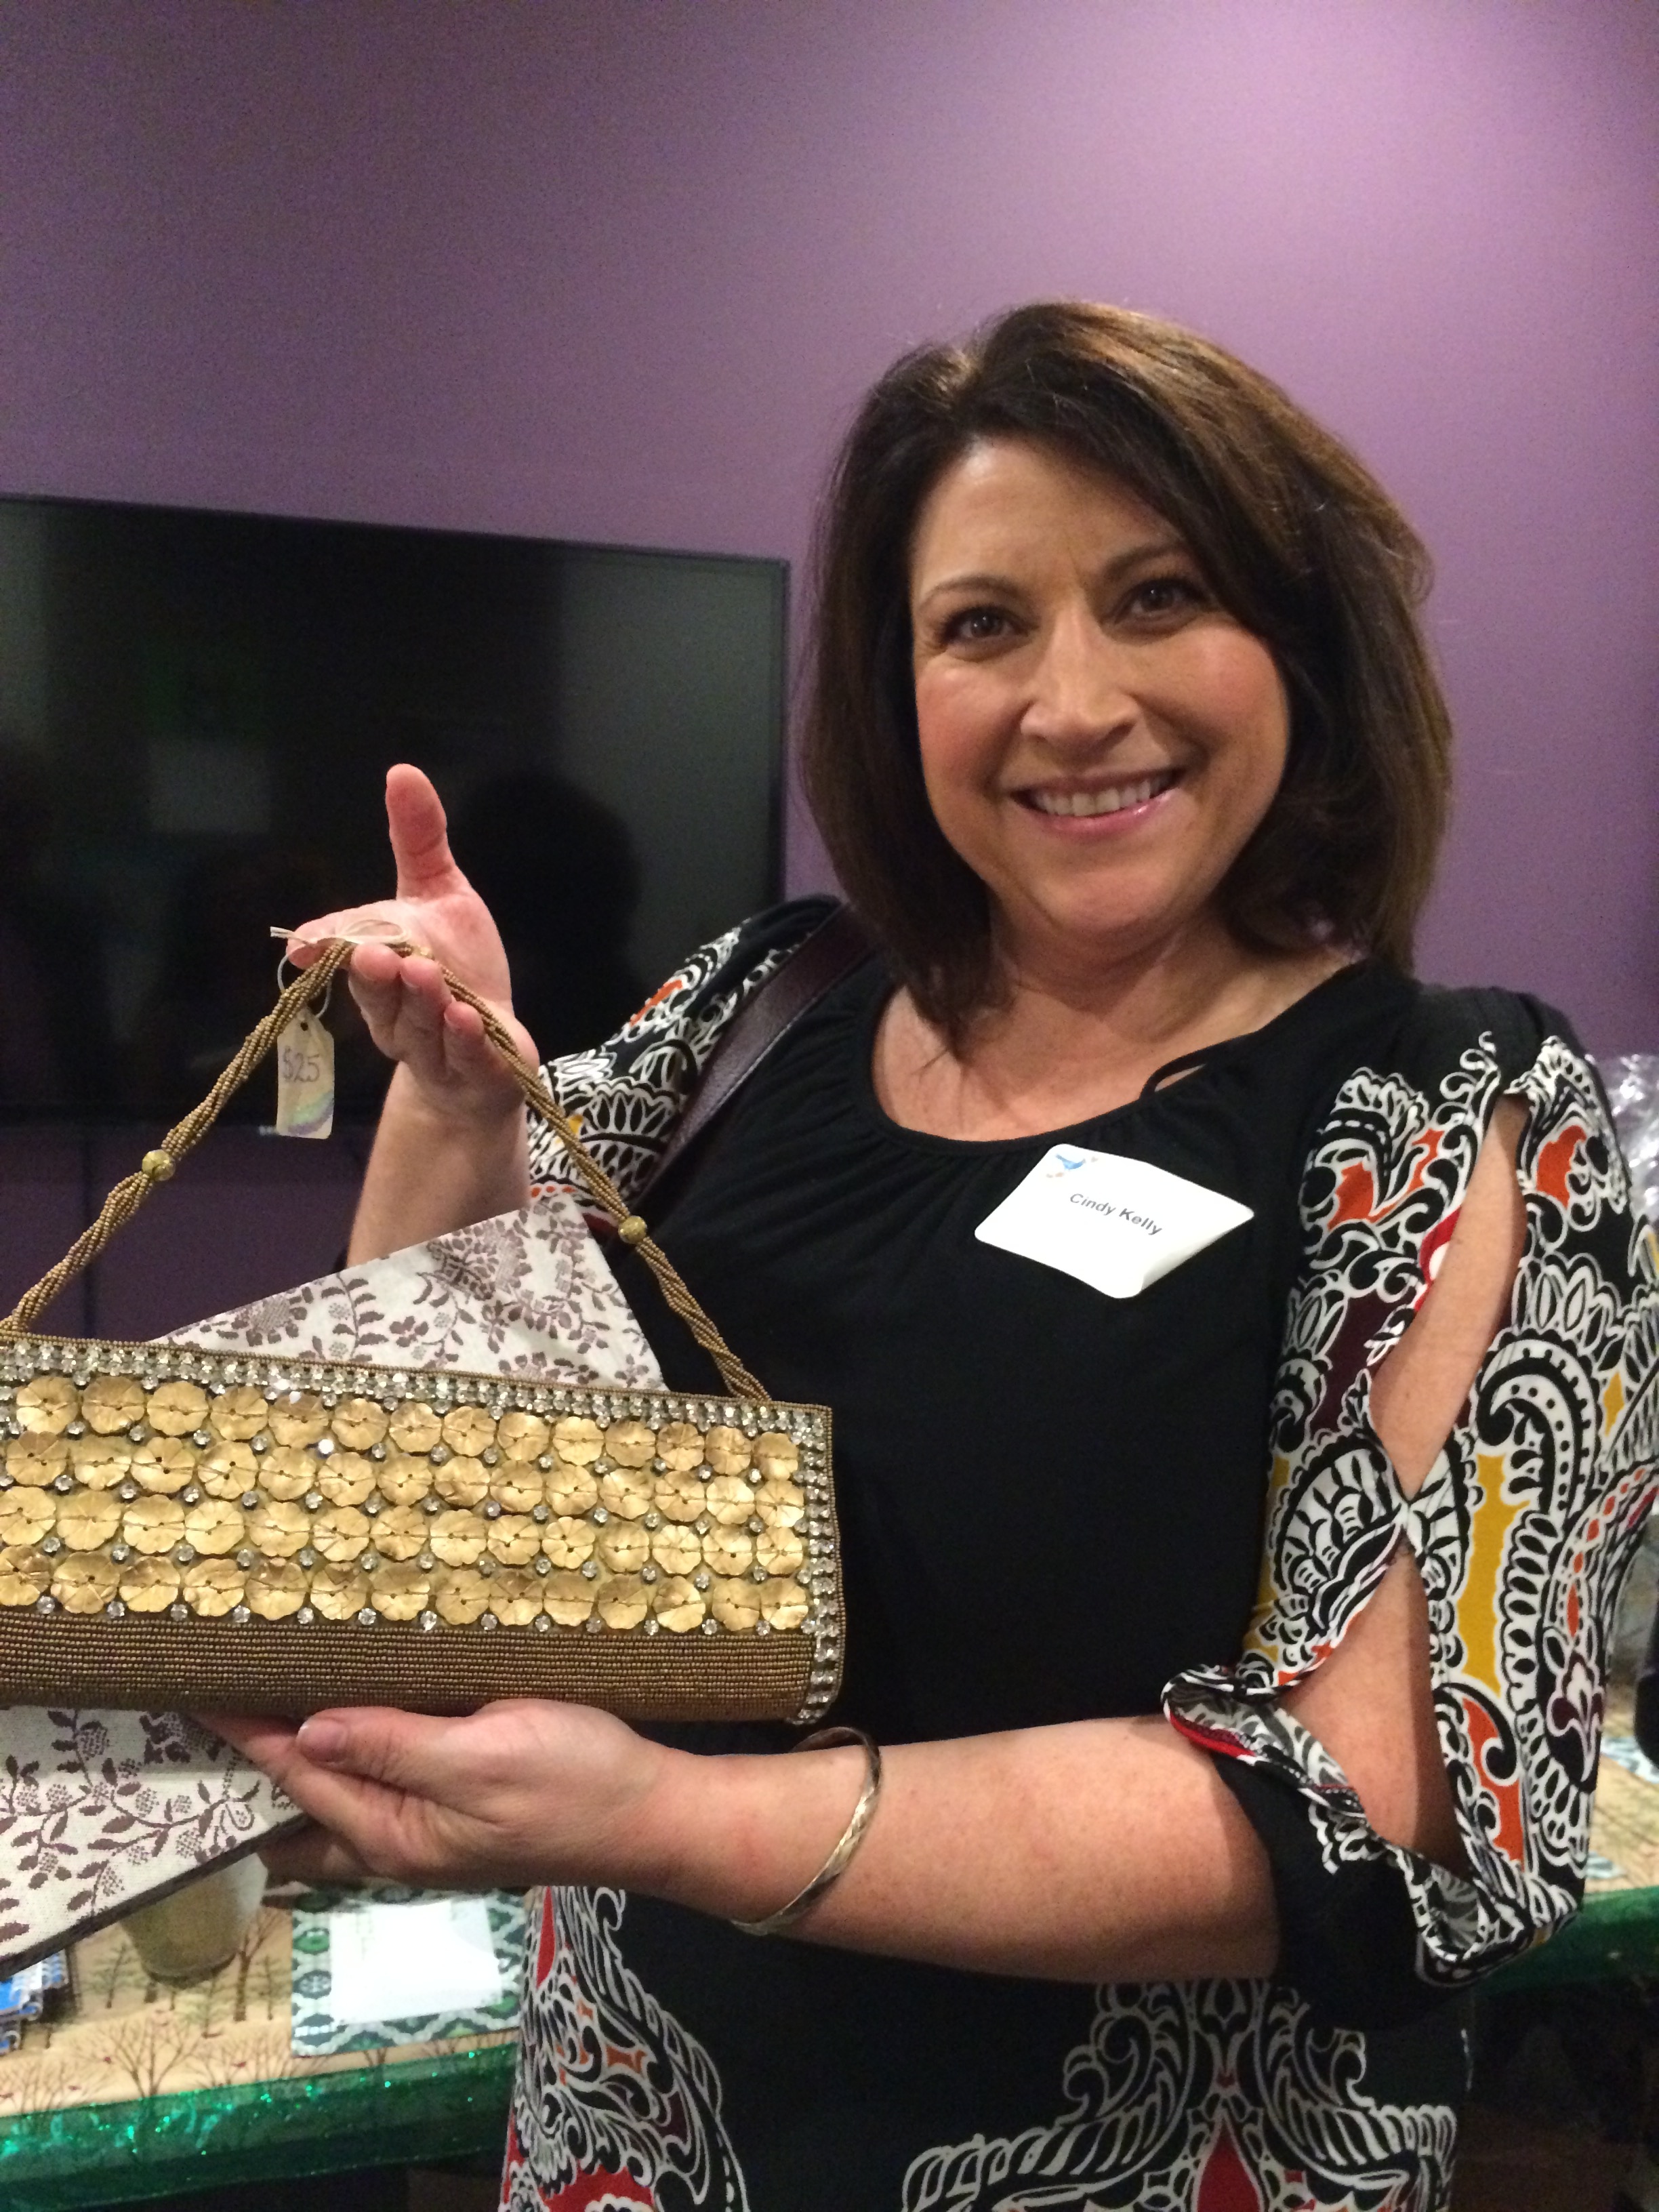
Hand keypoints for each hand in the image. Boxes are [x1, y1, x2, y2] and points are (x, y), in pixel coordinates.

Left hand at [204, 1699, 670, 1890]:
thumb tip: (306, 1733)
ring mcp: (432, 1827)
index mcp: (396, 1835)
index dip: (247, 1734)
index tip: (200, 1688)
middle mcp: (401, 1841)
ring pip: (339, 1797)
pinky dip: (351, 1748)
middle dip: (255, 1765)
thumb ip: (394, 1746)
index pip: (298, 1781)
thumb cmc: (576, 1783)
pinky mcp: (461, 1805)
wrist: (656, 1814)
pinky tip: (352, 1712)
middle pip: (301, 1811)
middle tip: (214, 1702)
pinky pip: (382, 1779)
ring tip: (264, 1703)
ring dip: (301, 1756)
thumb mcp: (483, 1758)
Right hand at [290, 764, 537, 1129]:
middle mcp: (395, 1012)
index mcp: (378, 969)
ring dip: (422, 1001)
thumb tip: (401, 772)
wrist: (489, 1053)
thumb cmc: (457, 969)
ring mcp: (433, 1046)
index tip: (304, 943)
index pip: (345, 956)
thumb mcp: (441, 893)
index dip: (324, 948)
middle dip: (375, 974)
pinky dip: (464, 1041)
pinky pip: (464, 1058)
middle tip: (376, 951)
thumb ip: (419, 840)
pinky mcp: (475, 1072)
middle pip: (379, 994)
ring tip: (426, 973)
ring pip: (419, 1026)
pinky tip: (468, 1019)